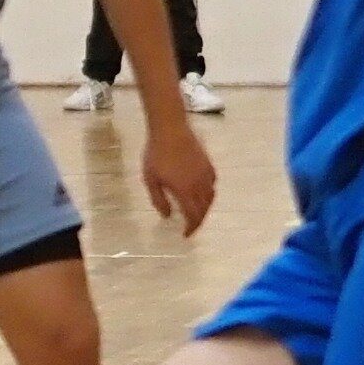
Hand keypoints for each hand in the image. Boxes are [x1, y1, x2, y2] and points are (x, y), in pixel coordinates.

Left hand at [142, 119, 216, 234]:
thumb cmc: (156, 154)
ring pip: (211, 197)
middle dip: (198, 221)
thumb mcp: (151, 180)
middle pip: (204, 209)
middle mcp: (199, 185)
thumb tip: (167, 216)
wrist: (170, 129)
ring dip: (205, 208)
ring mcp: (205, 174)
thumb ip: (159, 200)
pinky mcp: (208, 164)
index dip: (190, 228)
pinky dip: (209, 193)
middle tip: (191, 226)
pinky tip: (202, 192)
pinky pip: (212, 183)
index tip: (185, 234)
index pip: (193, 216)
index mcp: (185, 191)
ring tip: (197, 212)